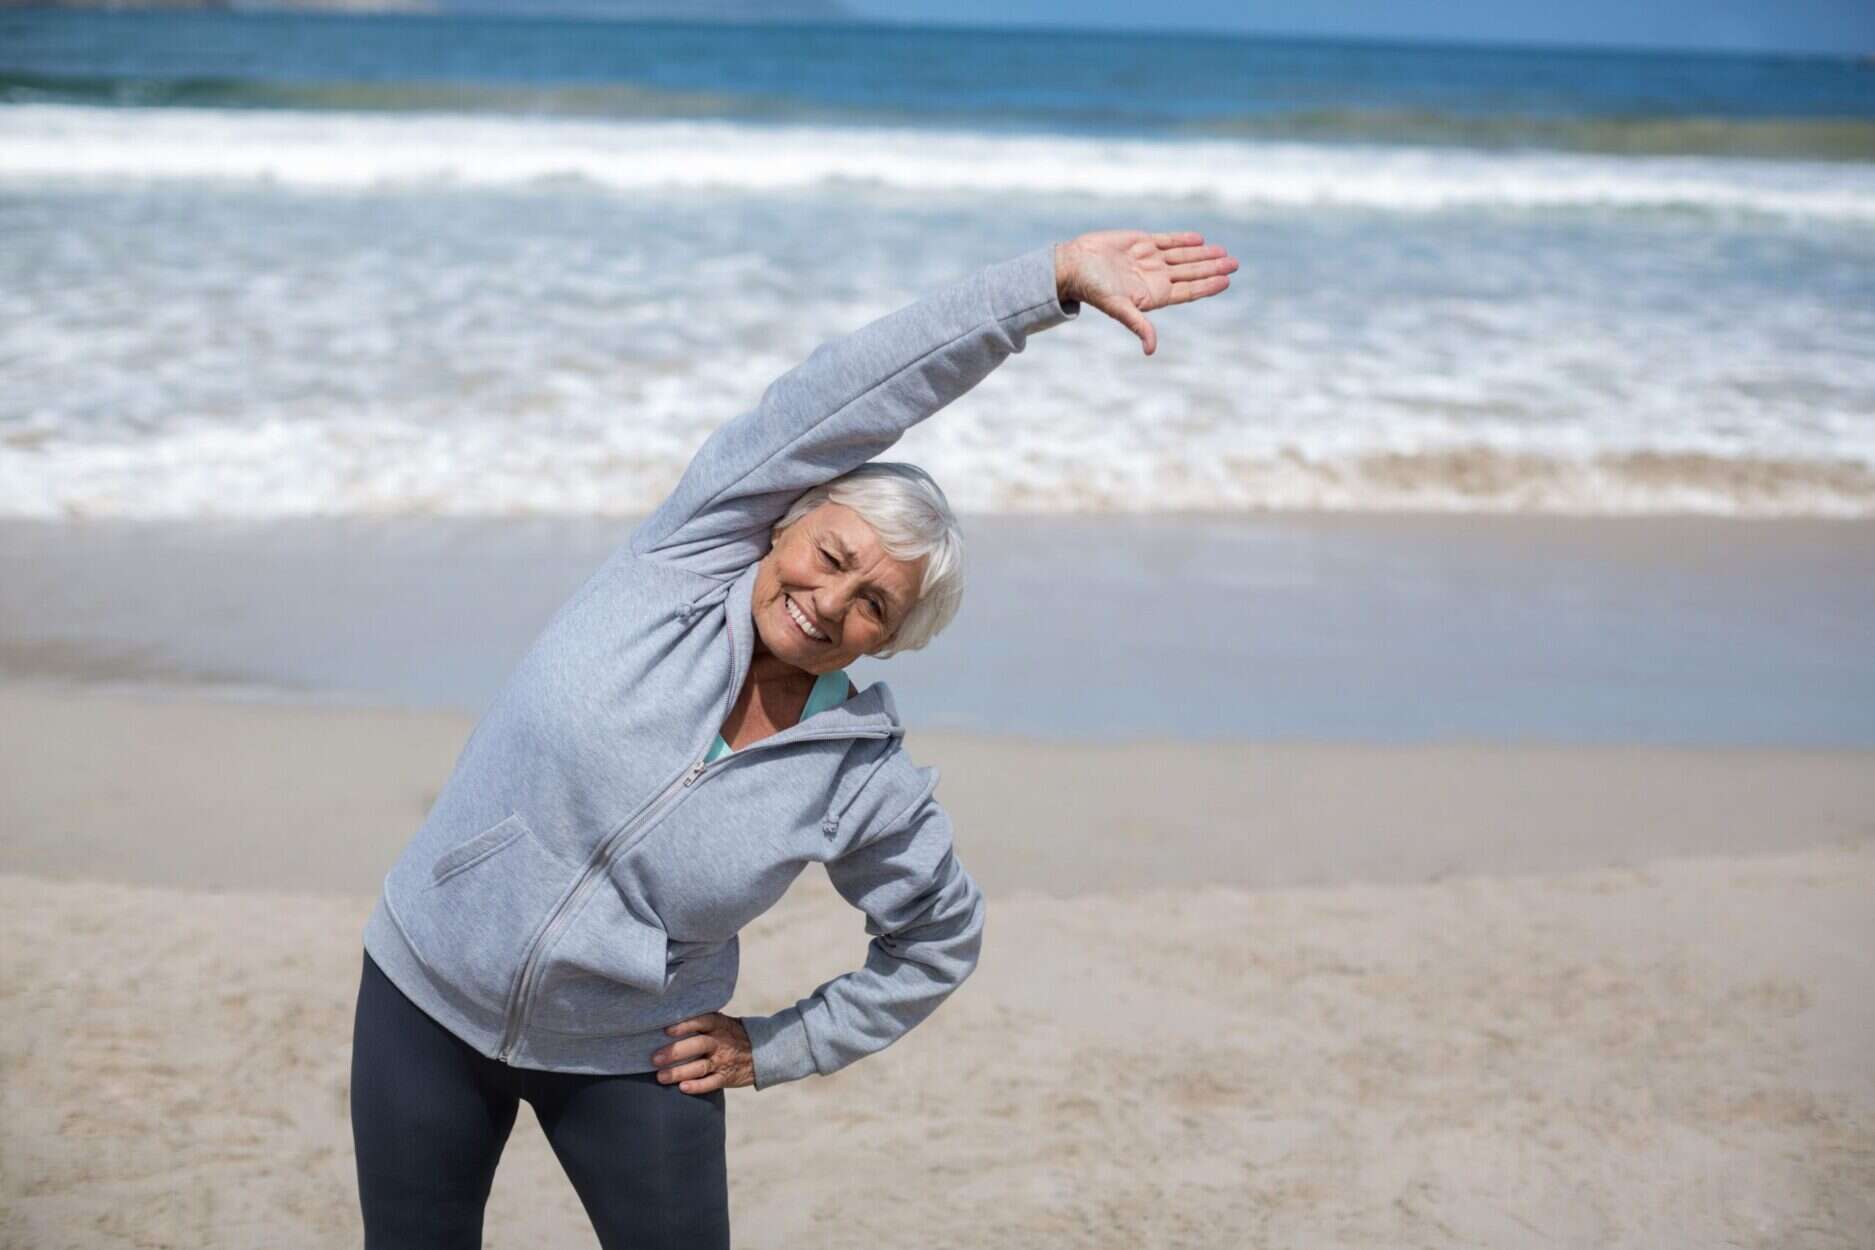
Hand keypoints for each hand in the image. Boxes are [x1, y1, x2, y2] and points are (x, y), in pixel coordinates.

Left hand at [650, 1011, 753, 1093]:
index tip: (666, 1030)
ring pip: (700, 1067)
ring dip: (679, 1073)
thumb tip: (667, 1020)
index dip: (684, 1026)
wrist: (762, 1051)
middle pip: (697, 1045)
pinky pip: (711, 1083)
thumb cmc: (732, 1035)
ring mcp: (723, 1061)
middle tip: (655, 1058)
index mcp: (719, 1025)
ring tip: (661, 1077)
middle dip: (675, 1052)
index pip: (701, 1022)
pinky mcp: (726, 1077)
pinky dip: (697, 1086)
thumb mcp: (722, 1022)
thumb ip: (701, 1022)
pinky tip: (683, 1088)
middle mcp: (720, 1042)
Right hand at [1053, 229, 1237, 355]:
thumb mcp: (1119, 308)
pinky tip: (1199, 240)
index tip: (1227, 280)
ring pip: (1183, 256)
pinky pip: (1168, 241)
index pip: (1188, 291)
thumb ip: (1138, 325)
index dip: (1208, 286)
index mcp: (1154, 295)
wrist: (1073, 264)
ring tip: (1223, 252)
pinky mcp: (1142, 242)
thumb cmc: (1093, 289)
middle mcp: (1155, 278)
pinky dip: (1184, 240)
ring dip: (1203, 254)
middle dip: (1213, 268)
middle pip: (1191, 272)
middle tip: (1234, 263)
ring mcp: (1150, 260)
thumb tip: (1151, 350)